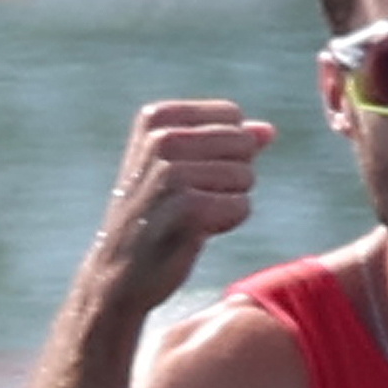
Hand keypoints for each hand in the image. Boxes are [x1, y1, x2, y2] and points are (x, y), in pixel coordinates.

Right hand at [93, 100, 269, 315]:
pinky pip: (242, 206)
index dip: (225, 149)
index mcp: (156, 119)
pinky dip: (226, 222)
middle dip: (230, 176)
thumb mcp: (182, 167)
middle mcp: (160, 139)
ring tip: (190, 215)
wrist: (118, 271)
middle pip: (243, 144)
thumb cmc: (155, 215)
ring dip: (227, 202)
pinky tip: (194, 232)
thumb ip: (226, 143)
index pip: (231, 116)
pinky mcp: (188, 208)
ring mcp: (172, 173)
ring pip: (245, 175)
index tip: (190, 174)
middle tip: (190, 199)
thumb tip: (269, 130)